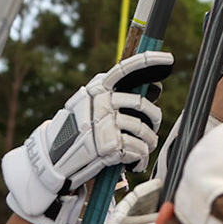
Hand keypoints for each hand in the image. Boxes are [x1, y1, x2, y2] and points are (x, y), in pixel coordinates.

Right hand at [2, 50, 172, 223]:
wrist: (53, 161)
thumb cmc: (78, 133)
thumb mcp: (91, 107)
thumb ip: (117, 98)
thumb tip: (153, 90)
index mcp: (97, 88)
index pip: (125, 70)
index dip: (148, 63)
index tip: (169, 60)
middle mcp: (101, 101)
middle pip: (142, 104)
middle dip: (153, 120)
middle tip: (152, 129)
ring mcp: (105, 122)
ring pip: (144, 130)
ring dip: (148, 143)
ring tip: (143, 150)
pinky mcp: (109, 145)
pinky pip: (138, 150)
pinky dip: (140, 159)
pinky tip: (134, 164)